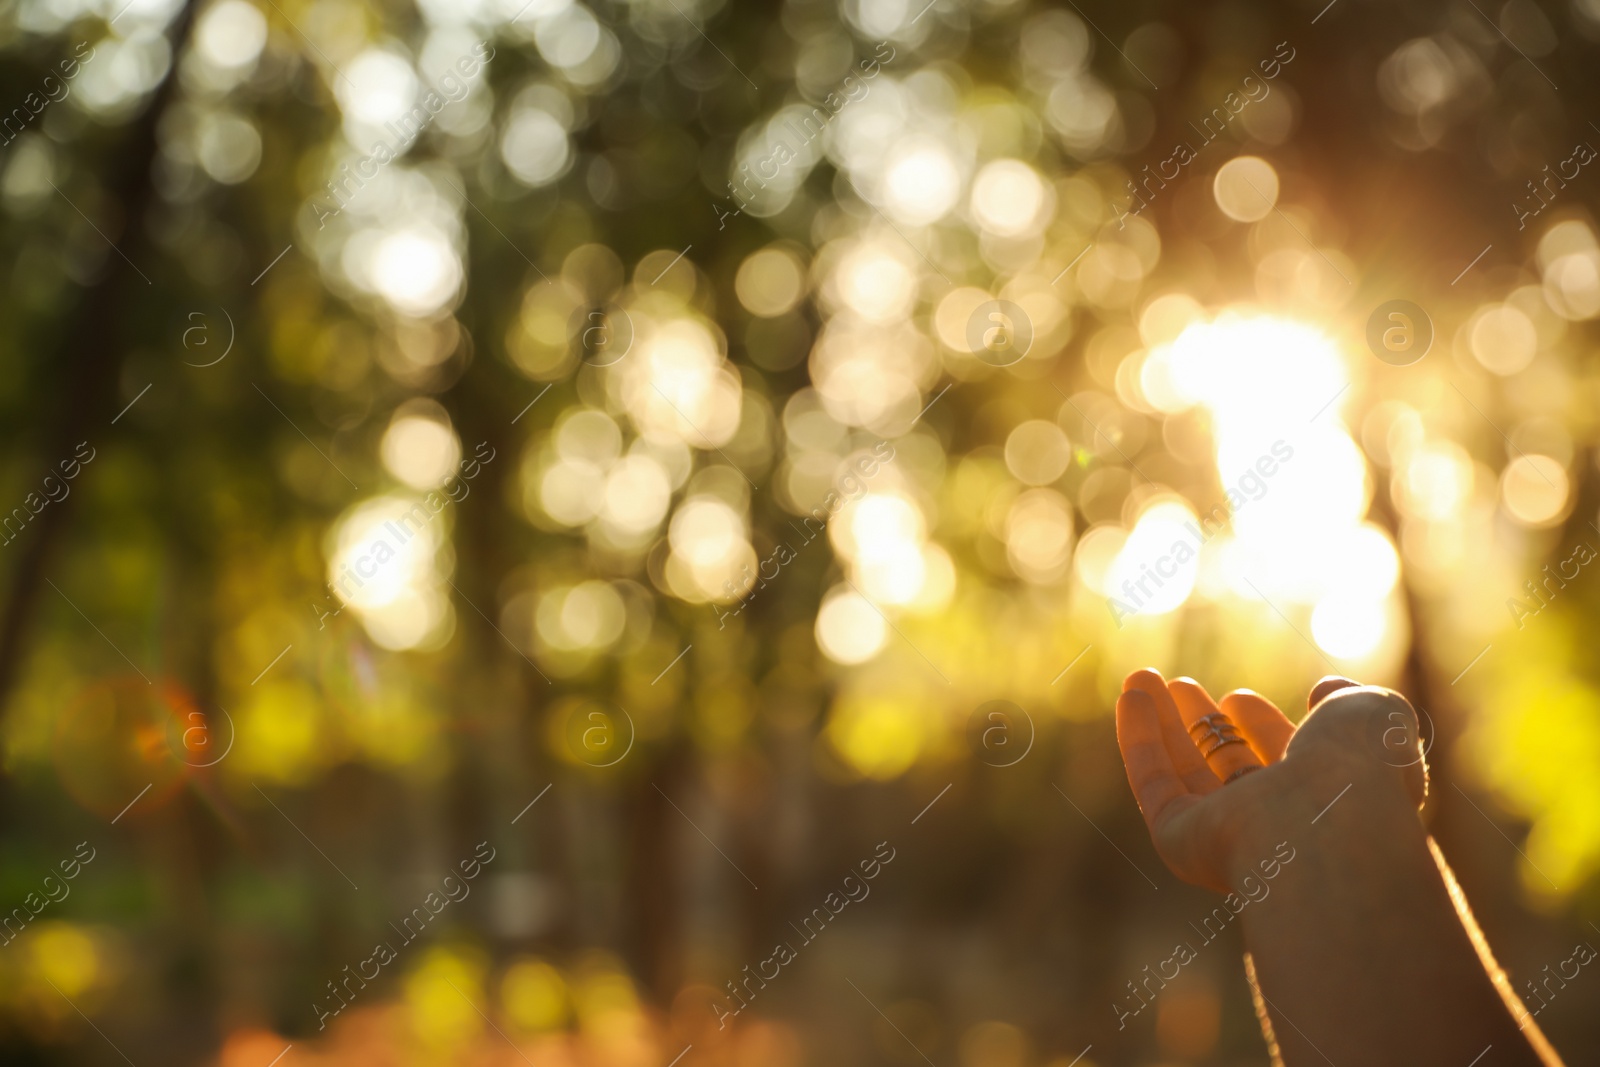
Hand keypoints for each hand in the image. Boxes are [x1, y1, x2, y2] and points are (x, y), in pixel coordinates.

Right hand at [1114, 669, 1426, 892]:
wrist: (1326, 826)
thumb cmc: (1359, 771)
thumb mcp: (1371, 715)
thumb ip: (1349, 699)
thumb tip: (1324, 691)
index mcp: (1325, 796)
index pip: (1284, 759)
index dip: (1259, 725)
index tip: (1237, 697)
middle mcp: (1276, 819)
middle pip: (1229, 766)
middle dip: (1205, 723)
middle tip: (1182, 687)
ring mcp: (1226, 833)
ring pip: (1185, 770)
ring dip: (1163, 722)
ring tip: (1141, 677)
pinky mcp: (1180, 840)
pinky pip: (1153, 783)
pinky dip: (1139, 737)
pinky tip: (1130, 697)